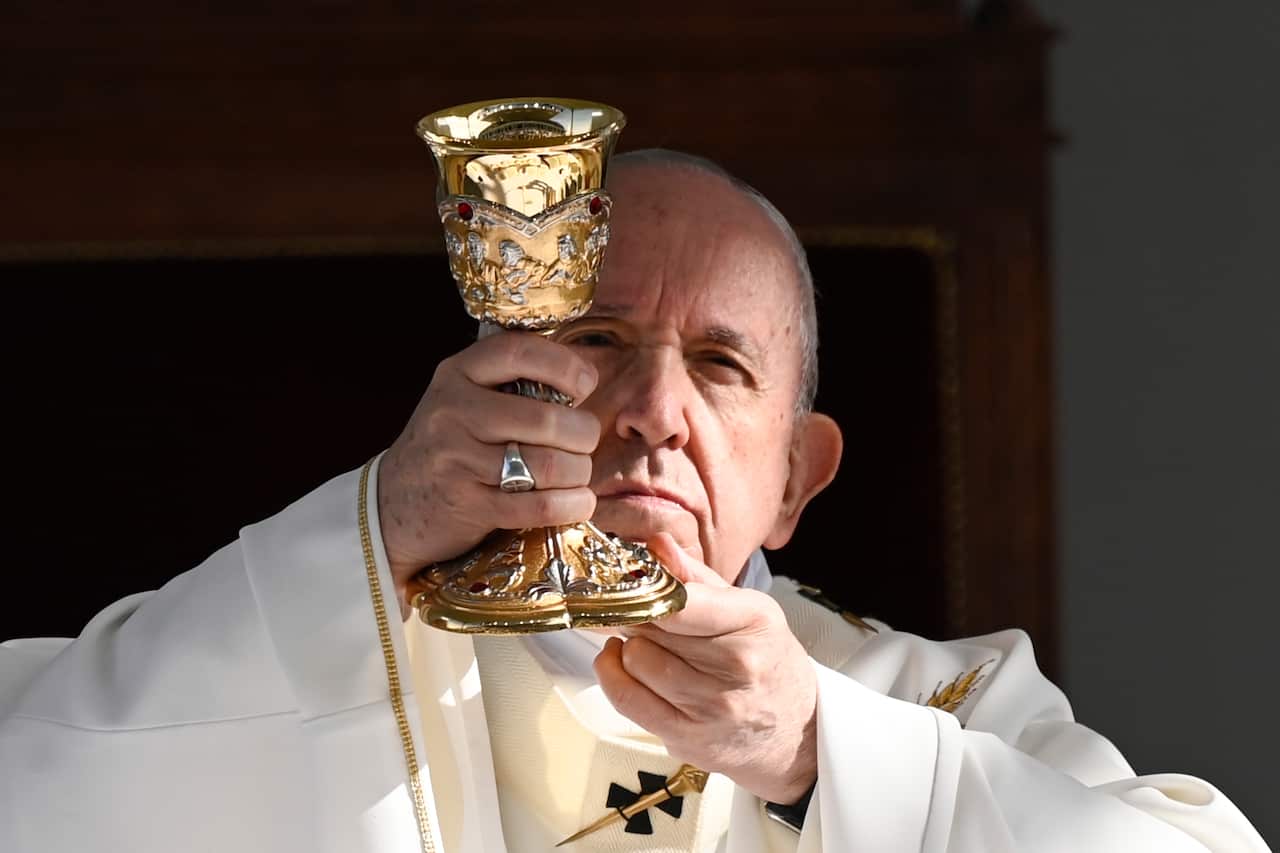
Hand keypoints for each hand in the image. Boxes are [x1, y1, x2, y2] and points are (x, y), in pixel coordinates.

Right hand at [378, 331, 601, 601]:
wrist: (390, 504)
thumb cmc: (446, 446)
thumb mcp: (463, 399)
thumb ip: (510, 384)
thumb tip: (583, 380)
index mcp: (457, 374)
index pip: (517, 352)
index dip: (564, 365)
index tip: (587, 383)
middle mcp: (453, 412)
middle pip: (545, 419)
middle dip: (583, 433)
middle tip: (584, 442)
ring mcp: (457, 460)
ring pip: (547, 464)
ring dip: (578, 473)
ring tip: (578, 474)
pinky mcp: (468, 505)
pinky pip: (537, 506)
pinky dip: (571, 505)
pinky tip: (578, 502)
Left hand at [594, 534, 818, 804]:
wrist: (795, 730)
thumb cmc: (766, 659)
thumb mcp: (747, 608)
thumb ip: (697, 578)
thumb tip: (656, 544)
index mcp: (754, 622)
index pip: (682, 601)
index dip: (647, 589)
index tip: (633, 583)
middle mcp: (737, 666)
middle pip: (652, 627)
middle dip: (637, 614)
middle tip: (640, 610)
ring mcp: (711, 708)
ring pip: (635, 660)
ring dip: (630, 646)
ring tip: (647, 641)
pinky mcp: (686, 738)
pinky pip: (626, 699)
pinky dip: (613, 675)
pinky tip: (622, 661)